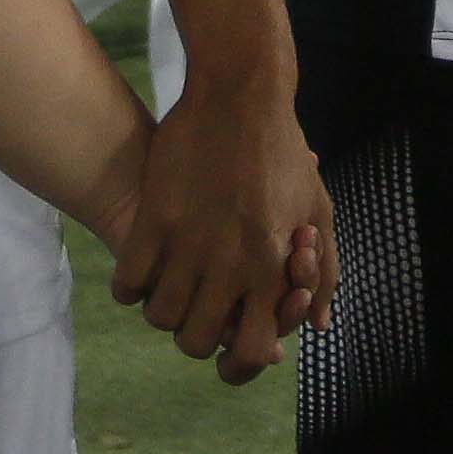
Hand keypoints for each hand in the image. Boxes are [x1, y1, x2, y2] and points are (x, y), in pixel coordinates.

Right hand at [109, 70, 334, 372]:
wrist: (241, 95)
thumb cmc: (284, 153)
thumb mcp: (318, 210)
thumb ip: (324, 273)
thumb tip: (317, 325)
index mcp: (274, 267)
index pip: (254, 350)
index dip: (241, 359)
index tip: (232, 338)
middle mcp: (232, 264)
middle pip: (197, 341)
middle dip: (195, 334)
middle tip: (195, 308)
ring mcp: (190, 244)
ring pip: (159, 317)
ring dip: (162, 309)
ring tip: (168, 286)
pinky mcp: (154, 220)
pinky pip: (127, 282)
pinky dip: (130, 286)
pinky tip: (140, 269)